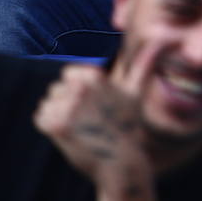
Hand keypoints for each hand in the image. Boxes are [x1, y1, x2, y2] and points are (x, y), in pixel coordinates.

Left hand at [33, 63, 153, 198]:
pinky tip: (69, 133)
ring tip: (79, 126)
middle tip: (87, 118)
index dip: (77, 88)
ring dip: (58, 115)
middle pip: (56, 88)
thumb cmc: (127, 125)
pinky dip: (50, 127)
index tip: (92, 103)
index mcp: (95, 76)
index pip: (68, 73)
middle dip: (66, 102)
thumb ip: (143, 64)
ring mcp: (66, 107)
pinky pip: (40, 118)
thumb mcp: (135, 92)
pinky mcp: (55, 125)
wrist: (120, 160)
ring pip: (47, 103)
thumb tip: (161, 39)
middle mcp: (80, 88)